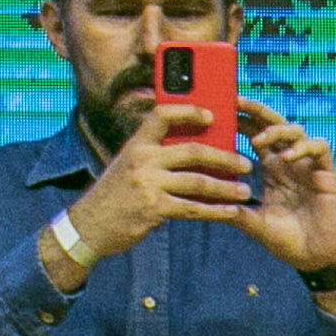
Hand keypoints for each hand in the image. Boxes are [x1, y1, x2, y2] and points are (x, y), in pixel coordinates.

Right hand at [59, 99, 252, 267]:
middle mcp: (141, 160)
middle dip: (224, 157)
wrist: (89, 224)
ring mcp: (147, 184)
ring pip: (198, 181)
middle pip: (192, 150)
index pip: (162, 115)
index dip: (189, 111)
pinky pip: (194, 208)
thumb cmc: (114, 195)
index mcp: (135, 144)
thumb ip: (154, 157)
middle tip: (246, 163)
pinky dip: (216, 210)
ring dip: (226, 187)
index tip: (212, 115)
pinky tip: (231, 211)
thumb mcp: (127, 166)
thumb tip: (197, 153)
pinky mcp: (154, 208)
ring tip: (245, 190)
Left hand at [229, 98, 335, 283]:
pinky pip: (320, 147)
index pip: (252, 133)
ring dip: (276, 129)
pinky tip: (287, 156)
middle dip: (255, 110)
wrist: (318, 260)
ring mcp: (307, 166)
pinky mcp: (326, 174)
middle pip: (273, 123)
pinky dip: (303, 146)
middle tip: (234, 100)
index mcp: (269, 167)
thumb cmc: (287, 240)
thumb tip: (197, 202)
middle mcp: (288, 162)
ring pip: (295, 129)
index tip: (216, 109)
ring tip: (257, 140)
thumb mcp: (253, 223)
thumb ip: (231, 209)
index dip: (238, 119)